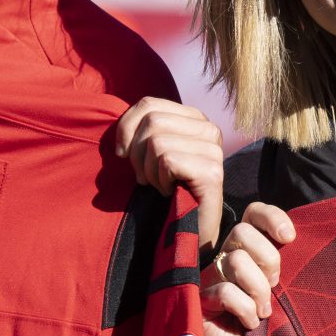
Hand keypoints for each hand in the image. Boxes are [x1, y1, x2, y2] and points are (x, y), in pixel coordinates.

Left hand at [115, 97, 225, 247]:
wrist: (186, 231)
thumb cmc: (165, 191)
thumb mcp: (151, 152)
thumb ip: (143, 129)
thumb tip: (123, 122)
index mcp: (194, 118)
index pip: (149, 103)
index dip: (126, 127)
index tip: (121, 153)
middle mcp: (209, 129)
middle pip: (152, 120)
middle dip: (137, 153)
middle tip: (144, 177)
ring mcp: (214, 150)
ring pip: (157, 142)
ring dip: (149, 171)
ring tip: (160, 186)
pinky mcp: (212, 172)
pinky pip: (167, 161)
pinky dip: (159, 181)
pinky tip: (169, 192)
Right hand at [202, 202, 295, 335]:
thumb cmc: (273, 330)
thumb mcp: (286, 294)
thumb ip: (287, 268)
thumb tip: (296, 242)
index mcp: (248, 251)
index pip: (252, 214)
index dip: (270, 217)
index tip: (290, 237)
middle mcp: (224, 259)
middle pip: (242, 232)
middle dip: (268, 260)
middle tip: (275, 287)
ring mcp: (209, 278)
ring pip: (237, 260)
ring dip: (258, 290)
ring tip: (263, 313)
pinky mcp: (199, 301)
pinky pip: (226, 291)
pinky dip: (244, 310)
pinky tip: (248, 325)